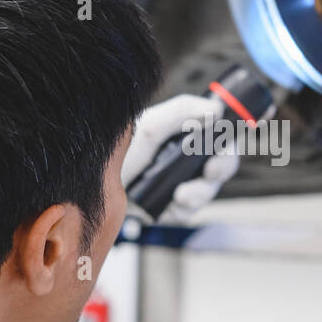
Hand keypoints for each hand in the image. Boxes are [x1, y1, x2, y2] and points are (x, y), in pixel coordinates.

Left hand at [122, 94, 239, 223]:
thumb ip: (182, 112)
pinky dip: (181, 210)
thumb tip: (215, 108)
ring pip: (207, 192)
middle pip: (222, 165)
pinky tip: (168, 205)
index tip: (222, 148)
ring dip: (199, 194)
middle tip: (209, 172)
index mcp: (186, 134)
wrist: (93, 185)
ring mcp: (181, 183)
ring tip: (180, 196)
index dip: (228, 142)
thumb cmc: (118, 150)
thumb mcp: (147, 126)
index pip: (221, 136)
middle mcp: (187, 159)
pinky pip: (188, 213)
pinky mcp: (170, 207)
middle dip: (220, 170)